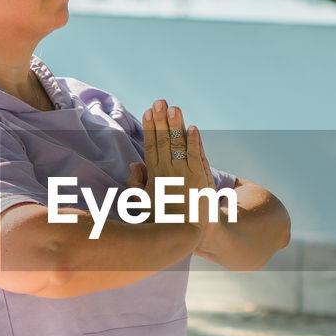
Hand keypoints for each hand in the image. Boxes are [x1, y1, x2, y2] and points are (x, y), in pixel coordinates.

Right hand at [138, 99, 213, 228]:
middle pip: (163, 141)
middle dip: (161, 120)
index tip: (148, 112)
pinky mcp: (200, 180)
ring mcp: (185, 175)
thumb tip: (135, 163)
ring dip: (176, 125)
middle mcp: (168, 172)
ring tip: (174, 107)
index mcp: (153, 175)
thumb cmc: (159, 220)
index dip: (149, 128)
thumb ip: (135, 182)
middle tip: (160, 101)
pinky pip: (196, 157)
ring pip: (178, 145)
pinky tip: (192, 129)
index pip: (150, 146)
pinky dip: (194, 143)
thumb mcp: (140, 203)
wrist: (182, 234)